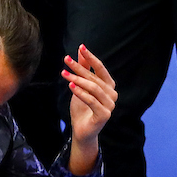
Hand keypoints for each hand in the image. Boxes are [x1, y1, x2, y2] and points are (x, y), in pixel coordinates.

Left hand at [64, 45, 115, 174]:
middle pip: (94, 77)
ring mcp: (110, 106)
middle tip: (66, 60)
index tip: (81, 47)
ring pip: (93, 88)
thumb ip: (84, 69)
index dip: (91, 58)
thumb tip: (81, 50)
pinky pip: (91, 101)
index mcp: (109, 86)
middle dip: (79, 68)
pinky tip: (70, 86)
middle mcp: (112, 95)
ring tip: (64, 74)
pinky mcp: (105, 115)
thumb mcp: (80, 85)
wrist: (81, 129)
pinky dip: (80, 92)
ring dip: (77, 79)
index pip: (100, 68)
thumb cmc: (82, 106)